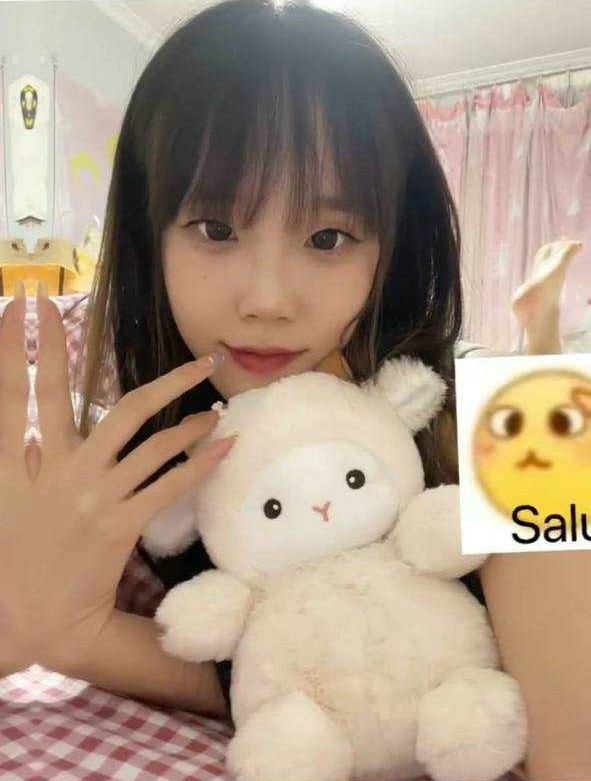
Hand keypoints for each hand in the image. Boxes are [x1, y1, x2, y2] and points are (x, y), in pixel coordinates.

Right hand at [0, 287, 234, 676]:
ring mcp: (96, 496)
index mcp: (22, 461)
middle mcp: (63, 469)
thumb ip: (16, 456)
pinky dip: (199, 462)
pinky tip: (222, 444)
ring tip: (216, 406)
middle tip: (202, 355)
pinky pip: (169, 484)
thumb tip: (33, 429)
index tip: (30, 304)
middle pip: (121, 408)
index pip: (19, 391)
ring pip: (156, 442)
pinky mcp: (120, 524)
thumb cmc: (9, 558)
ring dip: (191, 420)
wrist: (25, 617)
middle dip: (165, 378)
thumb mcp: (2, 498)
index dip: (24, 346)